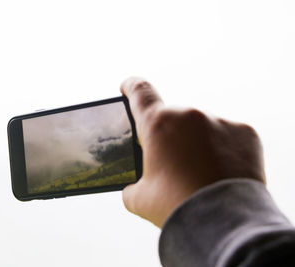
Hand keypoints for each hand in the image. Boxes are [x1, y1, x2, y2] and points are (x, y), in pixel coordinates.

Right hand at [121, 77, 265, 227]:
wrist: (223, 222)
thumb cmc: (176, 206)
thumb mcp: (140, 199)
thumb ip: (131, 185)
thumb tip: (134, 186)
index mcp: (157, 124)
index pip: (140, 92)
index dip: (131, 87)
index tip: (128, 86)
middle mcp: (187, 115)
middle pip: (173, 119)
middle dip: (170, 136)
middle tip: (173, 164)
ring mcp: (219, 121)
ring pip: (201, 127)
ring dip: (197, 143)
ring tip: (200, 173)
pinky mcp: (244, 132)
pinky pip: (228, 135)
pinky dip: (223, 149)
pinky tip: (221, 171)